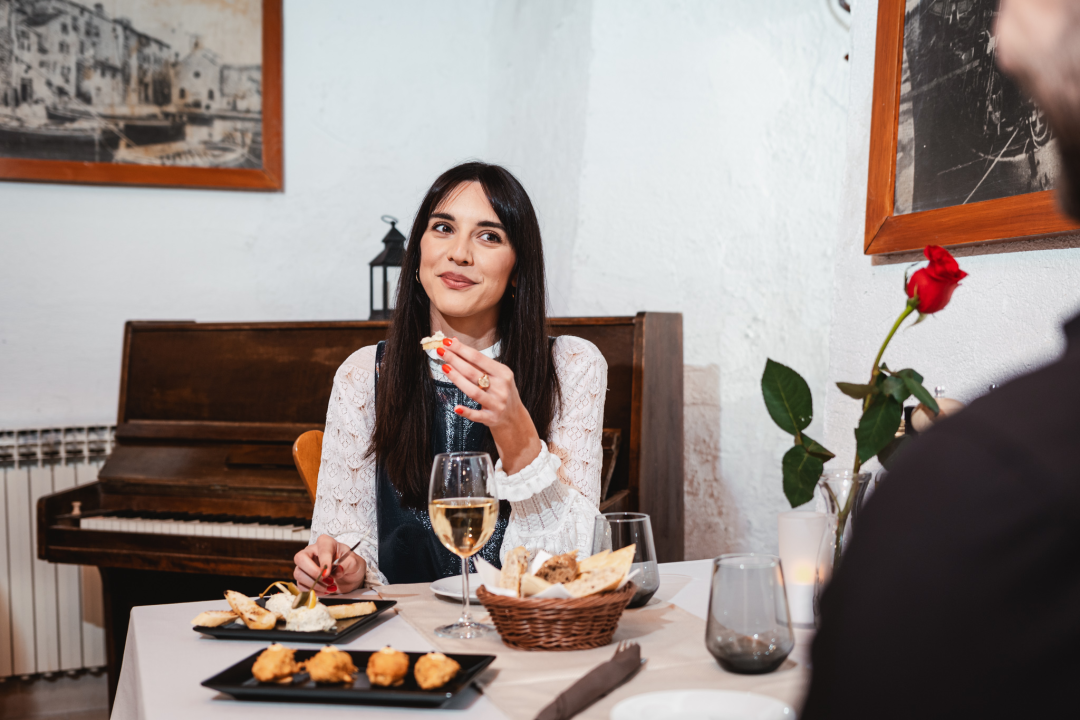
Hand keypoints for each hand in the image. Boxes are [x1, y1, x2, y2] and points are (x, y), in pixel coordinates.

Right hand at [293, 534, 365, 594]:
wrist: (350, 577)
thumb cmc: (351, 565)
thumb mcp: (355, 563)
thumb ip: (347, 564)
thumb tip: (337, 570)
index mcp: (326, 543)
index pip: (321, 550)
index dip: (324, 562)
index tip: (328, 574)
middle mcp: (312, 552)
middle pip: (300, 558)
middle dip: (313, 573)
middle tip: (329, 580)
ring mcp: (306, 565)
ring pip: (298, 573)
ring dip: (314, 584)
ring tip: (331, 587)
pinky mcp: (304, 578)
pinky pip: (301, 585)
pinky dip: (313, 591)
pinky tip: (325, 590)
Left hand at [437, 336, 541, 473]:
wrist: (513, 417)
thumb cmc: (501, 391)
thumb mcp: (496, 374)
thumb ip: (477, 361)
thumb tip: (455, 342)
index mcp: (503, 372)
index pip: (478, 358)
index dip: (462, 349)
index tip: (447, 342)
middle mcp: (501, 387)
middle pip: (473, 372)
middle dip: (455, 360)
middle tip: (441, 351)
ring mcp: (497, 403)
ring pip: (473, 391)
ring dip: (457, 379)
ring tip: (444, 368)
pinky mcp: (492, 418)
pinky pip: (477, 415)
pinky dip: (467, 412)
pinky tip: (456, 407)